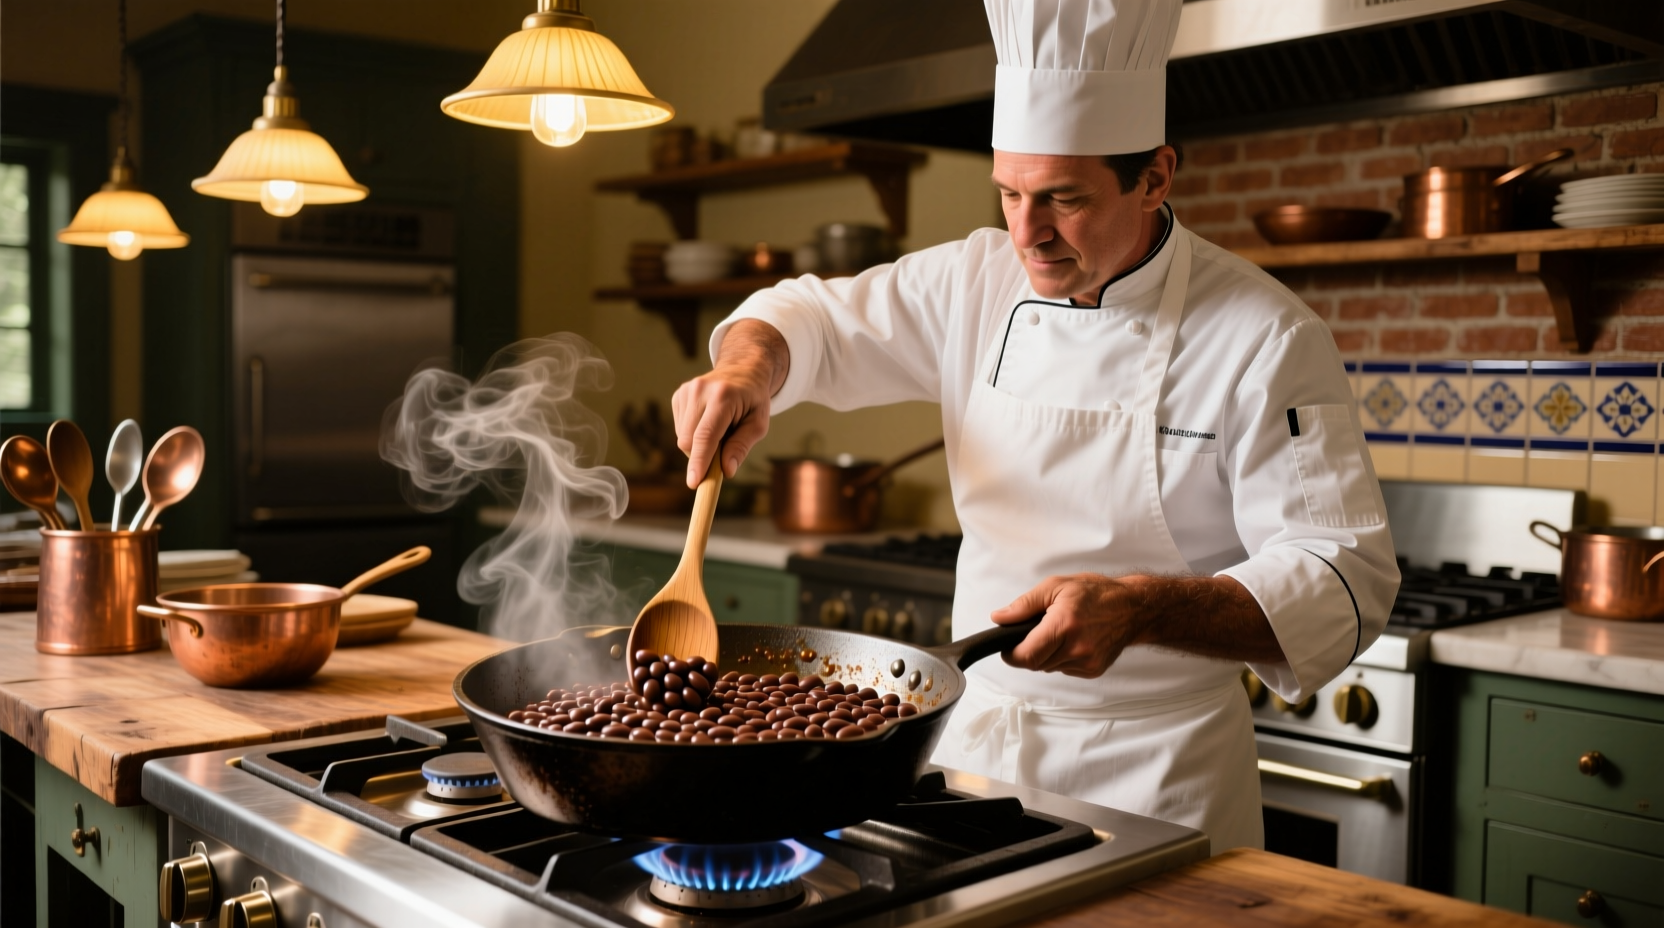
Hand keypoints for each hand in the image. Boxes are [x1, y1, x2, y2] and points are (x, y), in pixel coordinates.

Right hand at [671, 320, 788, 487]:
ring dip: (699, 444)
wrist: (742, 370)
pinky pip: (680, 429)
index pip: (706, 436)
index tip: (693, 483)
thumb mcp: (758, 424)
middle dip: (703, 455)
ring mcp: (686, 391)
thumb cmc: (753, 400)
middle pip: (689, 442)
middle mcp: (700, 390)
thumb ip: (742, 446)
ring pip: (682, 437)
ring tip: (719, 429)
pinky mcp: (678, 395)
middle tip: (724, 449)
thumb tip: (727, 471)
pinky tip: (707, 421)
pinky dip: (693, 434)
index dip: (699, 462)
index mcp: (723, 397)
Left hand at [992, 573, 1152, 677]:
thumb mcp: (1055, 586)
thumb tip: (999, 618)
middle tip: (1037, 631)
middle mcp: (1076, 649)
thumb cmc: (1095, 593)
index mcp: (1064, 626)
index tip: (1008, 646)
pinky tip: (1072, 640)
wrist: (1132, 608)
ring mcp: (1086, 662)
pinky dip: (1061, 658)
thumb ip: (1024, 605)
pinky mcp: (1093, 670)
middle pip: (1035, 664)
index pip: (1026, 656)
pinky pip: (1064, 669)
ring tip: (1059, 632)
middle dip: (1028, 650)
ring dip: (1046, 654)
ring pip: (1048, 667)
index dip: (1011, 654)